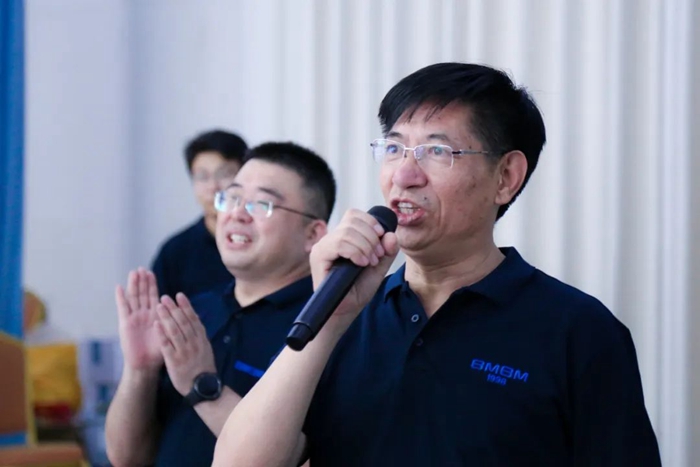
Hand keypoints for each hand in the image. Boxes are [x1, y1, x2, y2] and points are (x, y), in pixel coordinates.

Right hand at [115, 268, 163, 371]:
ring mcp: (134, 318)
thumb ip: (171, 320)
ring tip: (133, 273)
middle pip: (142, 294)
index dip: (152, 284)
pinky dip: (121, 297)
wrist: (146, 365)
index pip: (153, 296)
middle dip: (142, 281)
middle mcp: (144, 314)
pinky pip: (123, 308)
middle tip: (142, 268)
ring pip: (133, 298)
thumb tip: (181, 307)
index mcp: (155, 315)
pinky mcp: (125, 323)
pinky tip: (120, 287)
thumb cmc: (159, 351)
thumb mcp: (168, 332)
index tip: (151, 272)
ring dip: (133, 285)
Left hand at [155, 293, 215, 395]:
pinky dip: (161, 334)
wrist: (202, 387)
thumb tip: (193, 317)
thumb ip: (198, 334)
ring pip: (175, 331)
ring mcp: (184, 351)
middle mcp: (194, 342)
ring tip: (158, 306)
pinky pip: (167, 345)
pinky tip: (156, 325)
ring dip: (166, 317)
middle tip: (165, 297)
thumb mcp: (205, 348)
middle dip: (173, 308)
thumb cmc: (203, 367)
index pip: (193, 319)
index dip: (186, 306)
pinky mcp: (174, 361)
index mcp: (201, 338)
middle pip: (183, 322)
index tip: (179, 295)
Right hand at [309, 208, 398, 329]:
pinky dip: (355, 251)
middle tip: (377, 256)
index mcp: (342, 237)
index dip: (371, 222)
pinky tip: (361, 263)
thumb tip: (391, 234)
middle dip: (372, 237)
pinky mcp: (318, 257)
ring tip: (369, 262)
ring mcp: (322, 247)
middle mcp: (330, 239)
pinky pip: (339, 243)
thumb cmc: (358, 290)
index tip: (382, 239)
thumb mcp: (379, 268)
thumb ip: (387, 251)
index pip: (354, 215)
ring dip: (365, 246)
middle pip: (353, 220)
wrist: (345, 311)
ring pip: (347, 232)